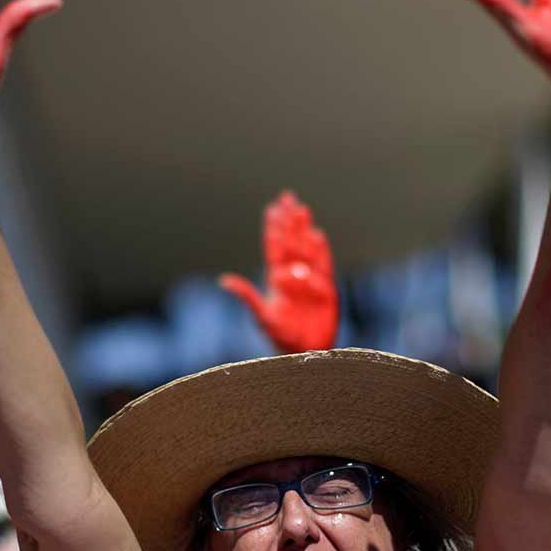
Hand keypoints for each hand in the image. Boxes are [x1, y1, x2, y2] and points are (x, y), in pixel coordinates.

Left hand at [219, 192, 338, 352]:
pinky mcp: (326, 289)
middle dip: (290, 221)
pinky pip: (322, 266)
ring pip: (307, 249)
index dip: (274, 228)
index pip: (274, 248)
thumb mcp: (262, 316)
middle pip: (292, 242)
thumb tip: (224, 280)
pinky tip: (317, 235)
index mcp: (276, 279)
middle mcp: (294, 275)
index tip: (272, 208)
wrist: (305, 352)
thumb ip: (247, 296)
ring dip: (304, 230)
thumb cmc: (281, 336)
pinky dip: (320, 251)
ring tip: (303, 210)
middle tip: (288, 198)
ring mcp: (310, 280)